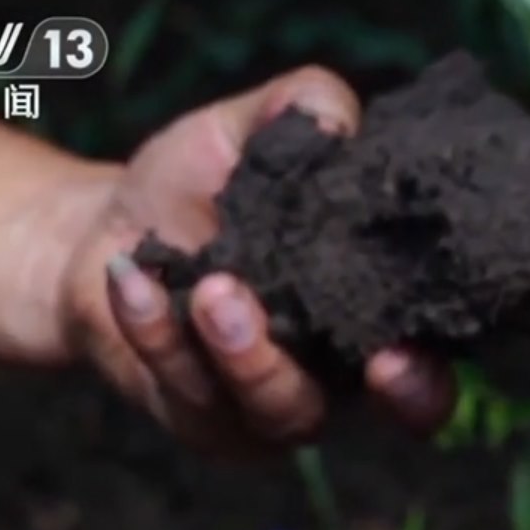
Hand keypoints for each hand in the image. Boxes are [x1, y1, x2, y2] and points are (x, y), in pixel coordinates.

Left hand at [59, 67, 454, 452]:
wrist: (106, 229)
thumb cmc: (203, 185)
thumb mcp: (251, 133)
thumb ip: (303, 110)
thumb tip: (337, 119)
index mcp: (371, 323)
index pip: (423, 382)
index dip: (421, 386)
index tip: (395, 357)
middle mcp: (333, 382)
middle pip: (352, 418)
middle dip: (327, 375)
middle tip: (278, 320)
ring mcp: (262, 411)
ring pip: (267, 407)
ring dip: (241, 354)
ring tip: (214, 286)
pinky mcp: (197, 420)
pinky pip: (183, 392)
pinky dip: (156, 334)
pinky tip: (131, 278)